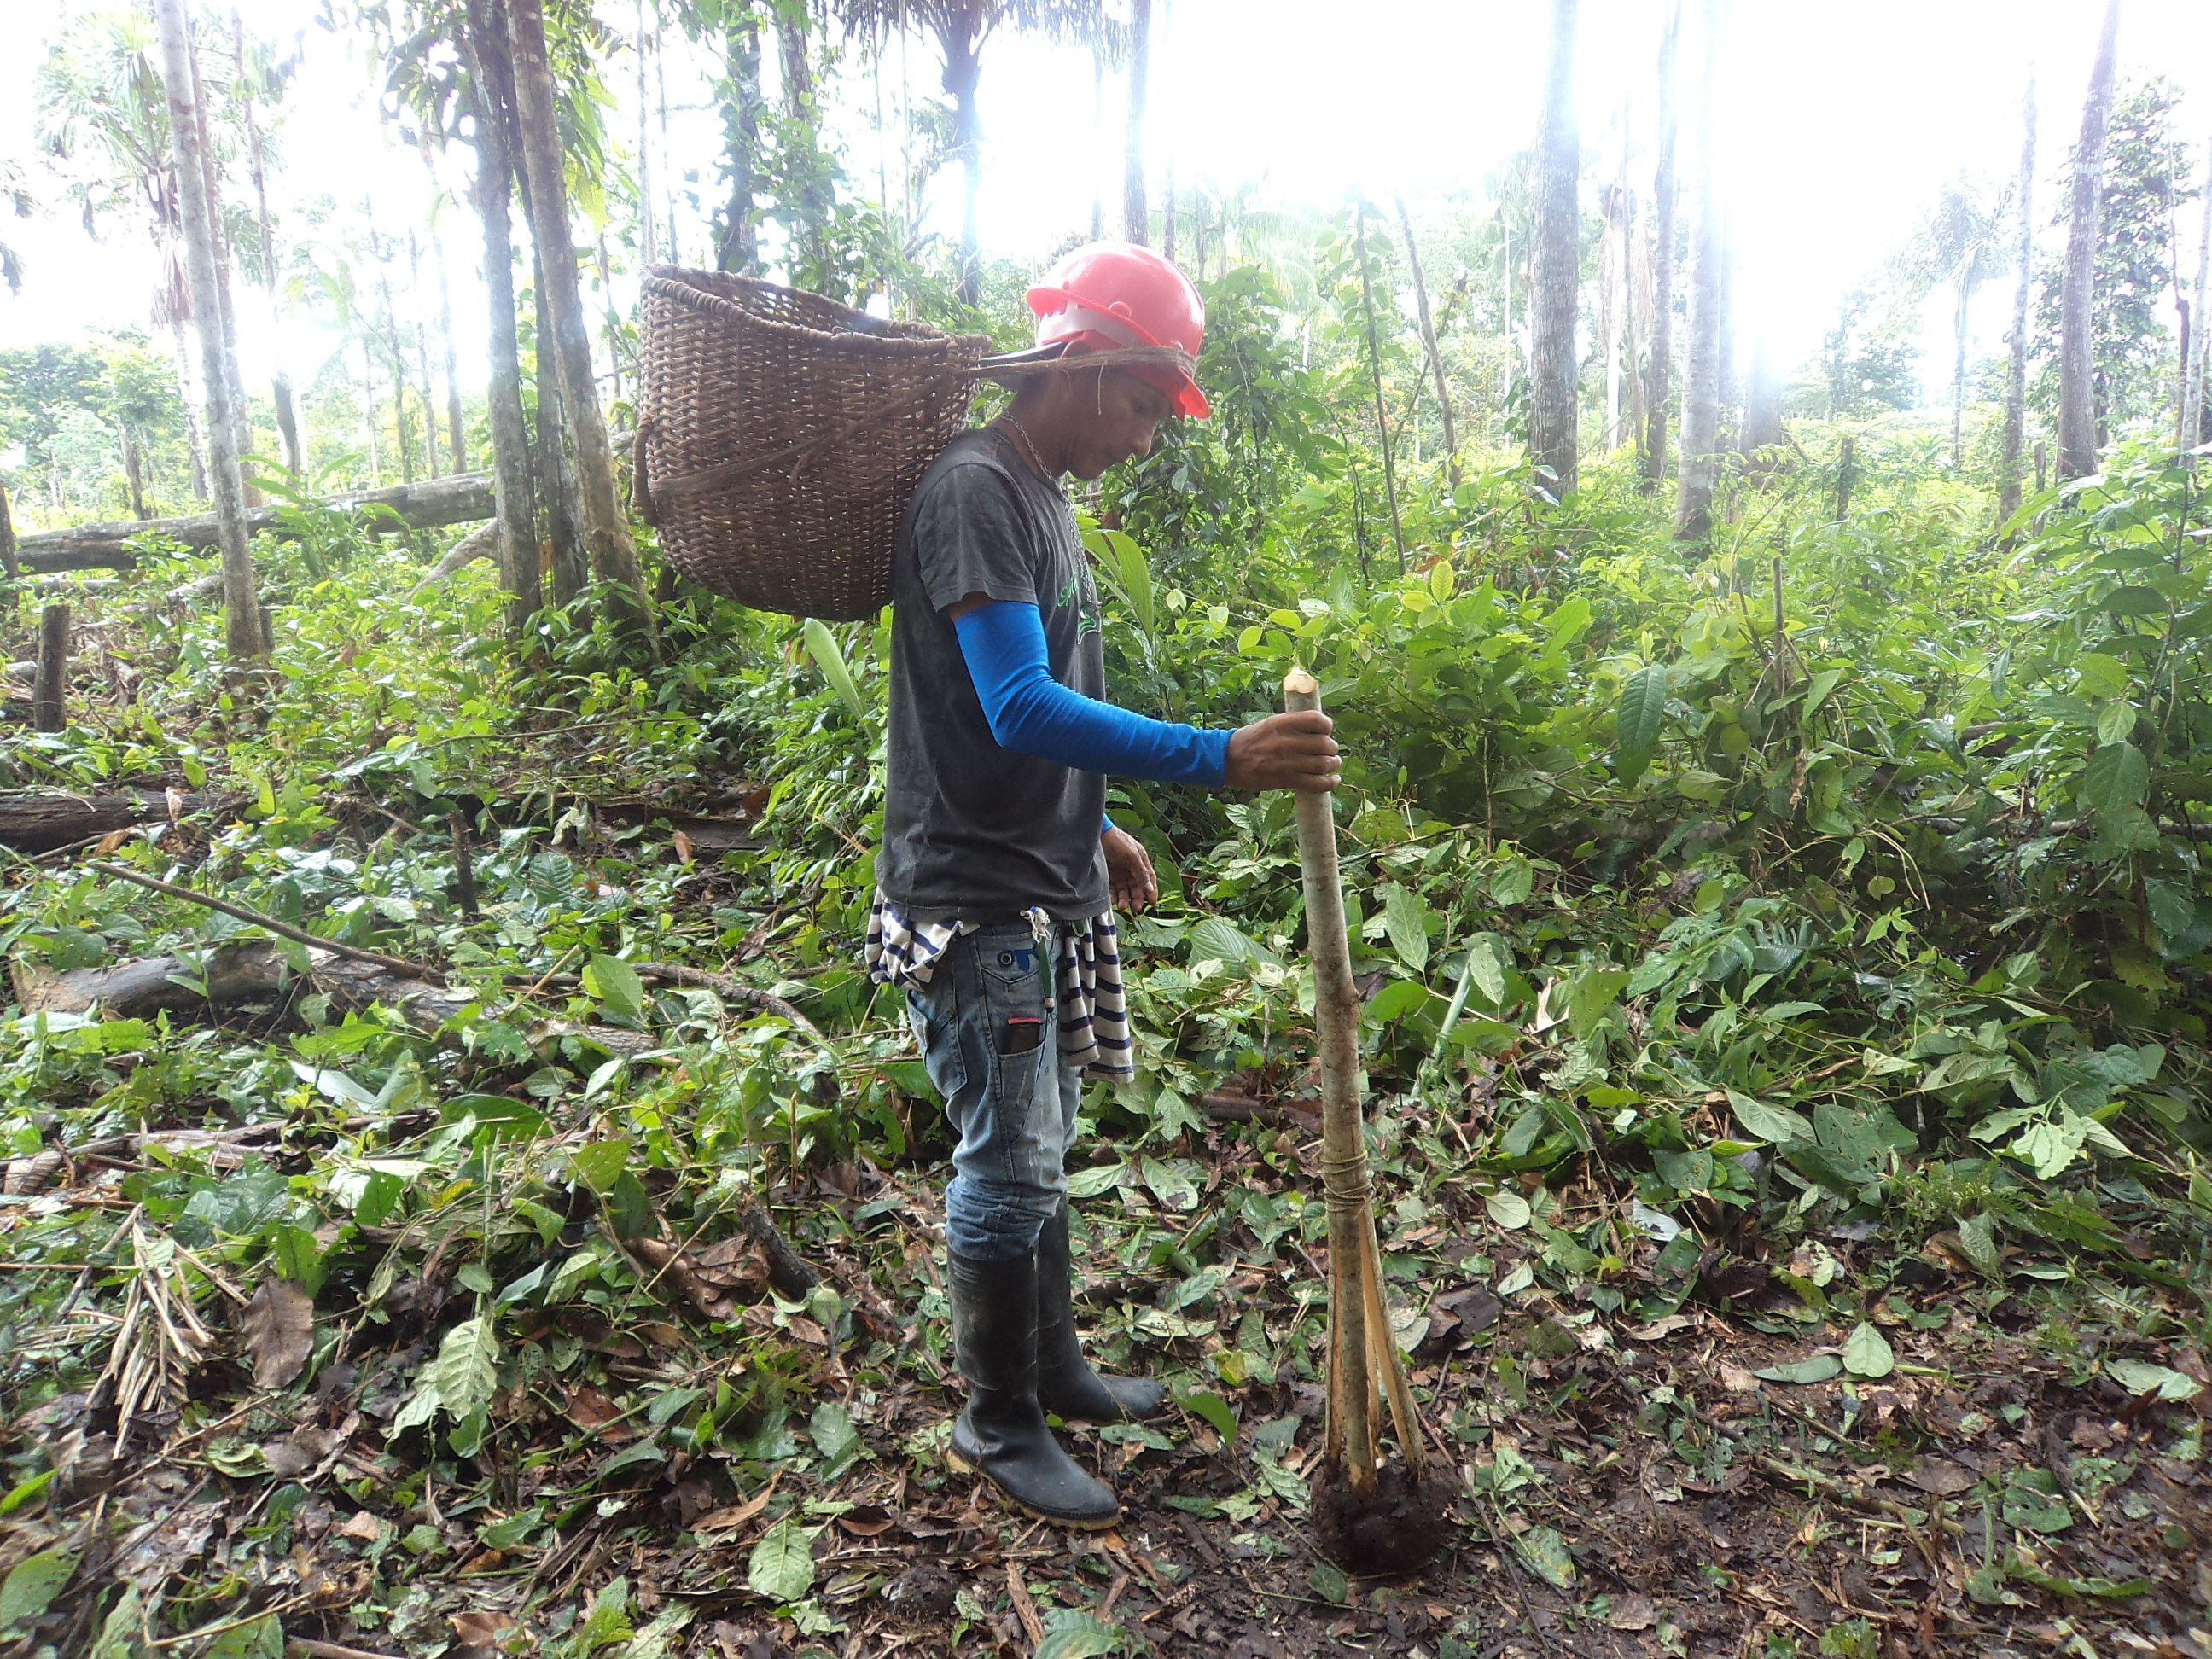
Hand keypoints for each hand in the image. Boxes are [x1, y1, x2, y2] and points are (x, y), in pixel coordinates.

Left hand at [1102, 825, 1158, 911]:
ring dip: (1125, 900)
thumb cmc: (1117, 840)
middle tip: (1135, 909)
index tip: (1151, 903)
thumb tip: (1149, 888)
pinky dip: (1113, 897)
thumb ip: (1141, 872)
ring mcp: (1120, 873)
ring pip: (1125, 891)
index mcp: (1141, 862)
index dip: (1151, 891)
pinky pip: (1113, 889)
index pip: (1149, 879)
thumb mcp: (1132, 855)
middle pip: (1137, 888)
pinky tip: (1112, 902)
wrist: (1098, 835)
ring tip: (1122, 906)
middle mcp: (1132, 869)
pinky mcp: (1109, 876)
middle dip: (1136, 899)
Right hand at [1224, 710, 1339, 791]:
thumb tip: (1318, 729)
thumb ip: (1293, 725)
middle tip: (1329, 750)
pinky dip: (1330, 782)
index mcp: (1283, 723)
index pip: (1317, 720)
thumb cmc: (1250, 740)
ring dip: (1333, 764)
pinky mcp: (1287, 780)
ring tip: (1332, 763)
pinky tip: (1334, 779)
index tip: (1326, 730)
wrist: (1227, 760)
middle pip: (1325, 743)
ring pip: (1324, 763)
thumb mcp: (1270, 723)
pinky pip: (1318, 783)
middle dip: (1331, 748)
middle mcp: (1287, 741)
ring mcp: (1288, 762)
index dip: (1327, 726)